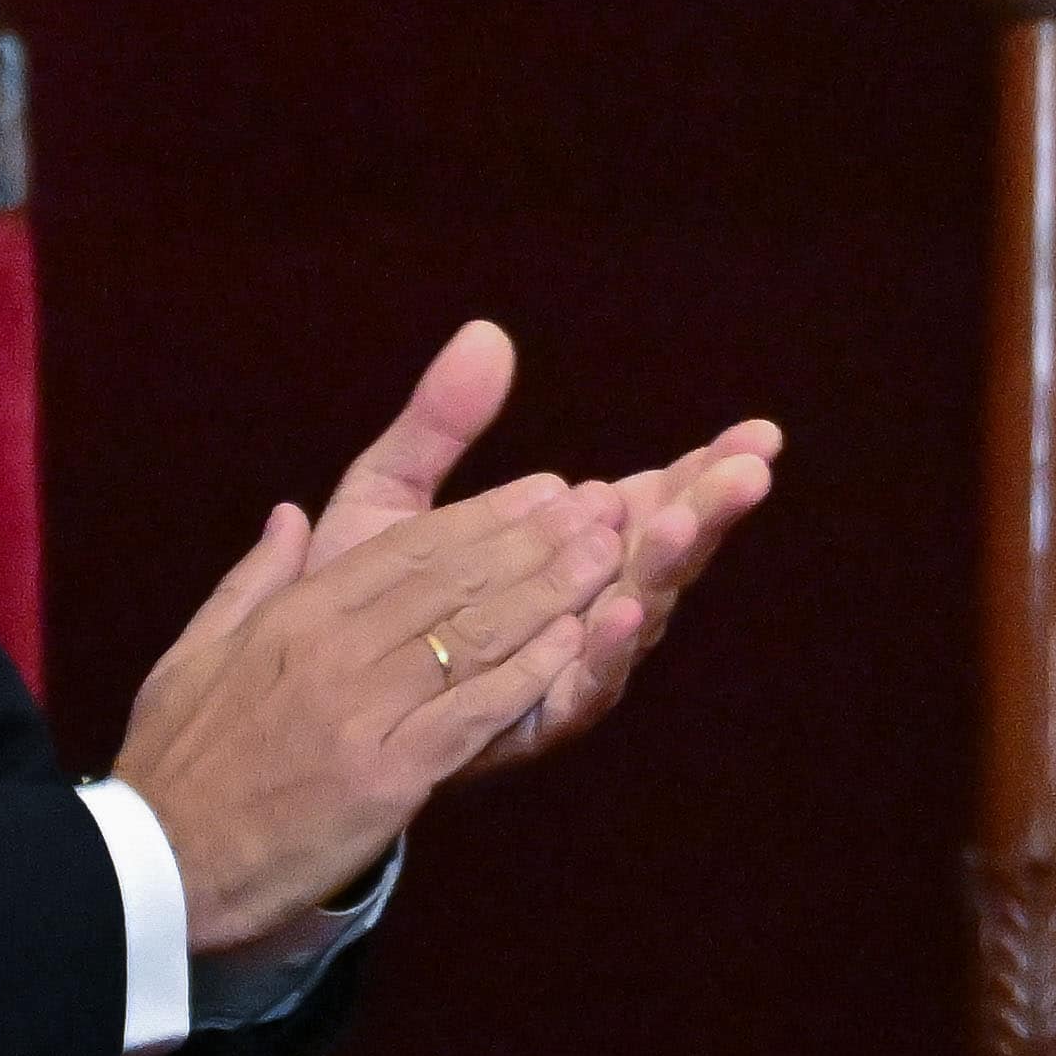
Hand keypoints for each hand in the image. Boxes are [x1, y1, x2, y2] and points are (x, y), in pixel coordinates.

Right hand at [103, 454, 632, 960]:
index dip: (486, 515)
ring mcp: (362, 712)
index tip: (545, 488)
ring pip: (474, 636)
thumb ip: (252, 580)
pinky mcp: (384, 776)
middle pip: (455, 581)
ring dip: (550, 592)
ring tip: (609, 556)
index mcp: (293, 617)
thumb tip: (289, 515)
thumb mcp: (194, 654)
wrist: (152, 871)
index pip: (408, 550)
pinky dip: (526, 673)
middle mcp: (333, 651)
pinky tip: (574, 643)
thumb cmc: (175, 767)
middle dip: (537, 541)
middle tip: (603, 506)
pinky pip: (471, 712)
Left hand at [296, 322, 782, 772]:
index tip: (756, 432)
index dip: (706, 465)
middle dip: (712, 509)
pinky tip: (621, 610)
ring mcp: (567, 667)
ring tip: (685, 521)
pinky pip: (582, 688)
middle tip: (750, 469)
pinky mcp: (532, 722)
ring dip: (667, 568)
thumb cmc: (357, 608)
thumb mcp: (390, 502)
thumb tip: (486, 334)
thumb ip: (439, 427)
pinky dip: (607, 652)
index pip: (657, 498)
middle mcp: (585, 606)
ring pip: (639, 614)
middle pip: (668, 552)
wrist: (298, 715)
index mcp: (569, 551)